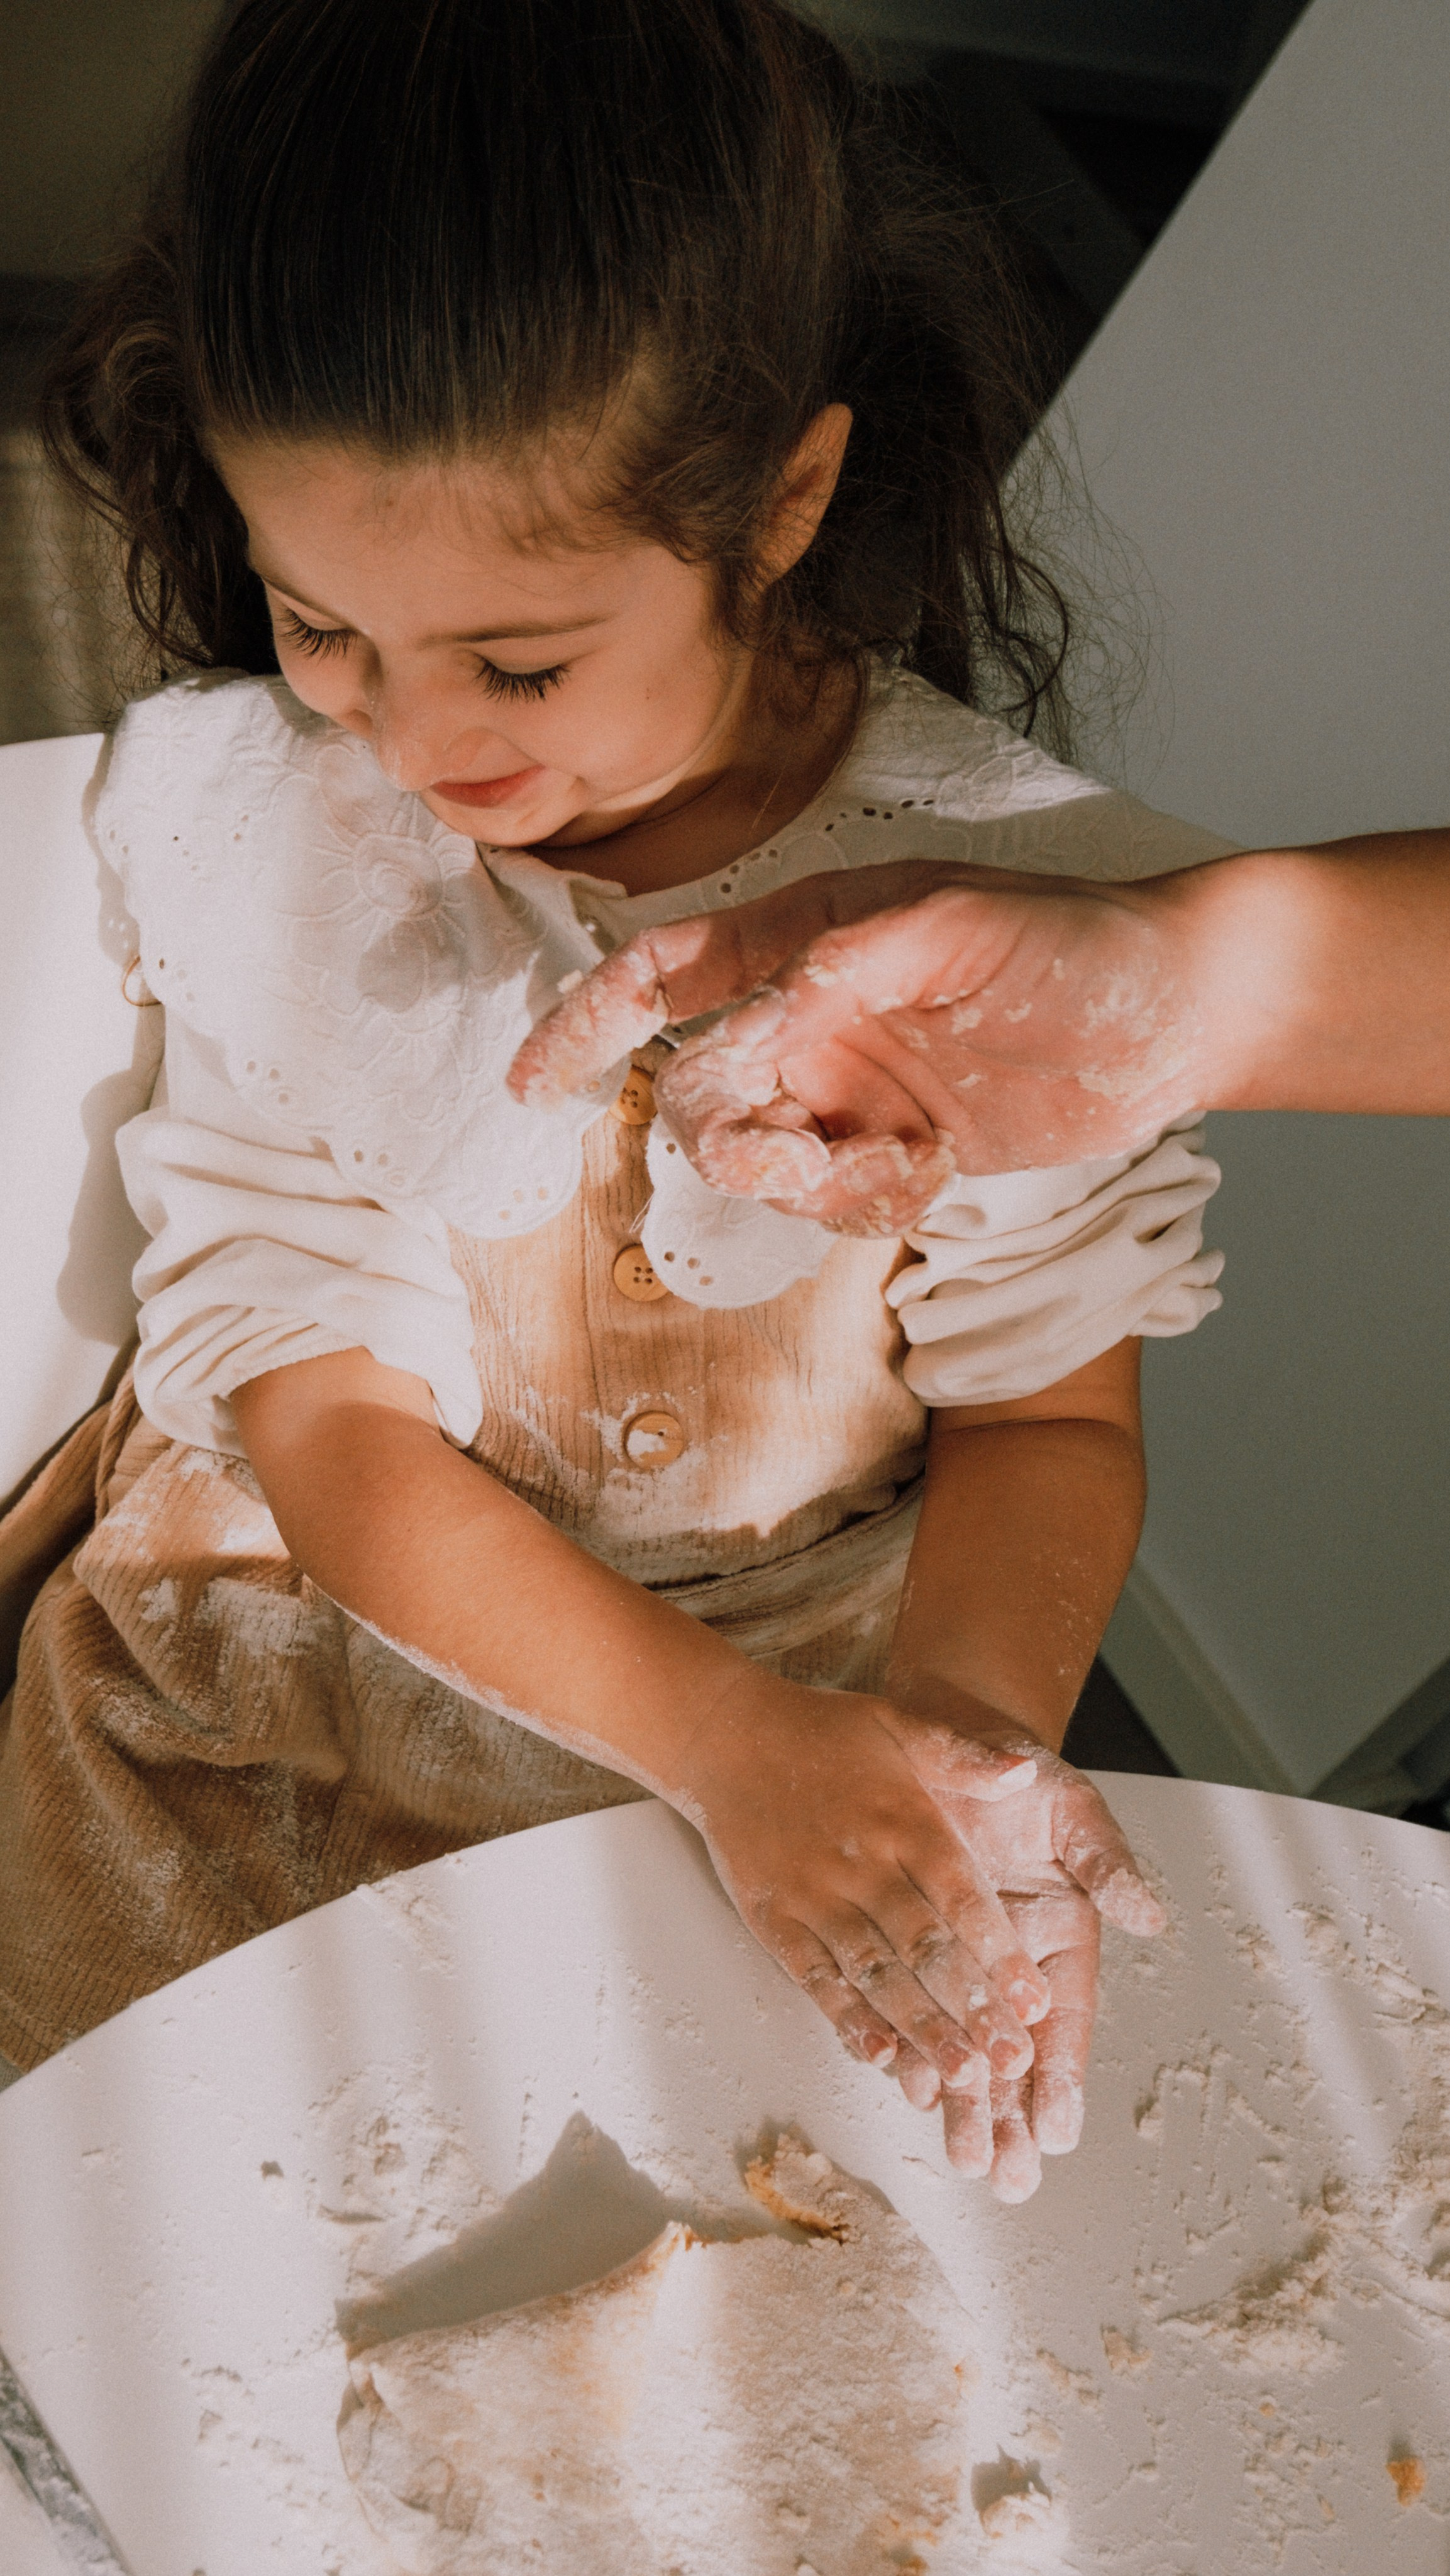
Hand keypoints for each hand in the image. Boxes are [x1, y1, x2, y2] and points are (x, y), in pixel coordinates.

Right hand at [507, 861, 1205, 1232]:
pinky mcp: (891, 1154)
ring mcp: (848, 1091)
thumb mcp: (954, 925)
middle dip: (732, 1140)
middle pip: (702, 1095)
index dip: (587, 1022)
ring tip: (902, 1168)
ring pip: (760, 1166)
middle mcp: (811, 1019)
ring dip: (810, 1188)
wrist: (1178, 1016)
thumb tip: (757, 1010)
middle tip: (798, 1157)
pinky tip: (930, 1175)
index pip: (664, 975)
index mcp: (805, 938)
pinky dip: (862, 1207)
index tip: (534, 1082)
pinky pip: (828, 1206)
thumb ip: (842, 964)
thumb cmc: (1075, 940)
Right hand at [673, 1672, 1063, 2100]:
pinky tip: (880, 2056)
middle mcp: (863, 1865)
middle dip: (972, 2010)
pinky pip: (816, 1978)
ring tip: (961, 2077)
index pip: (962, 1898)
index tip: (1034, 2002)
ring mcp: (815, 1897)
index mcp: (906, 1820)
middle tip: (1010, 2062)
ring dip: (921, 2029)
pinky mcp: (776, 1920)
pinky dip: (848, 2020)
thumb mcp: (901, 1724)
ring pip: (876, 1975)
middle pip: (925, 1948)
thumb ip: (966, 1755)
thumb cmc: (821, 1733)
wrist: (724, 1736)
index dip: (999, 1954)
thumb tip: (1026, 1773)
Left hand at [882, 1707, 1165, 2200]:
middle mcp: (1010, 1957)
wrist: (940, 1732)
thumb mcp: (1065, 1802)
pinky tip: (909, 2088)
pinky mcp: (910, 1944)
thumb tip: (1147, 1913)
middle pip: (1015, 2049)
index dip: (1060, 2073)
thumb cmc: (1012, 1767)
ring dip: (967, 2104)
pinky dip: (910, 2047)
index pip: (1063, 2016)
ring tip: (968, 2162)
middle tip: (1008, 2178)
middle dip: (1012, 2114)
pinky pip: (911, 2006)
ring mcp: (960, 1957)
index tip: (1059, 2130)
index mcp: (1057, 1930)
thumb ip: (1102, 1858)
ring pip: (967, 2042)